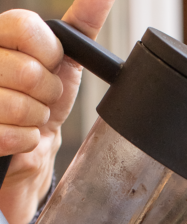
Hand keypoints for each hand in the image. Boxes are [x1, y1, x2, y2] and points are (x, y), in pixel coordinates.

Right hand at [0, 0, 115, 223]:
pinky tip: (22, 137)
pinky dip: (29, 140)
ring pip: (23, 107)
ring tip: (32, 117)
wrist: (34, 146)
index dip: (49, 53)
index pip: (23, 26)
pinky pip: (18, 136)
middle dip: (49, 92)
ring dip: (38, 118)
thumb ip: (81, 27)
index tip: (51, 65)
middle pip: (28, 71)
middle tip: (42, 97)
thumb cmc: (47, 99)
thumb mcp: (67, 60)